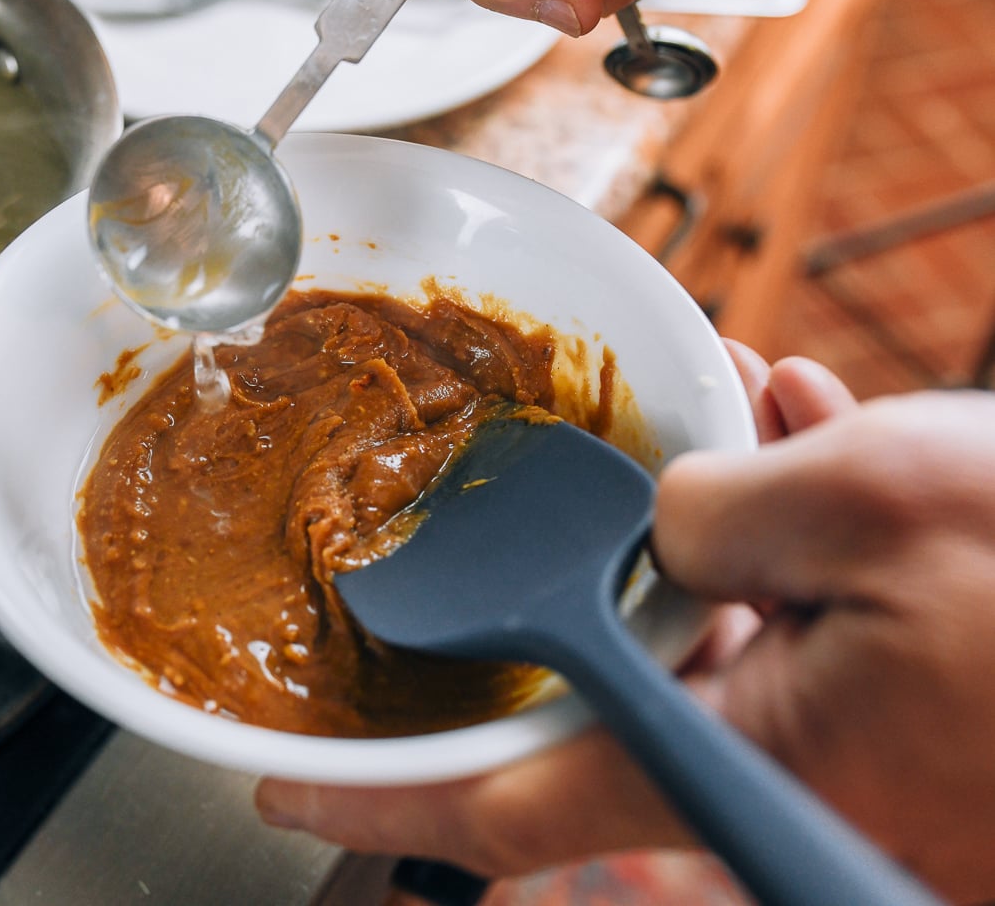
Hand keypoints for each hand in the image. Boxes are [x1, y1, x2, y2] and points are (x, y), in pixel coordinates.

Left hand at [257, 343, 994, 903]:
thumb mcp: (882, 498)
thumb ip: (728, 508)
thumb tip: (678, 521)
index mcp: (745, 766)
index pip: (501, 808)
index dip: (377, 804)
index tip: (288, 793)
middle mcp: (795, 786)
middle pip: (632, 684)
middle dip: (612, 563)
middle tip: (603, 469)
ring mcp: (871, 764)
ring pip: (739, 637)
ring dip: (729, 525)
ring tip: (750, 410)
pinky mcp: (935, 726)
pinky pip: (832, 634)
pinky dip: (813, 544)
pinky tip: (825, 437)